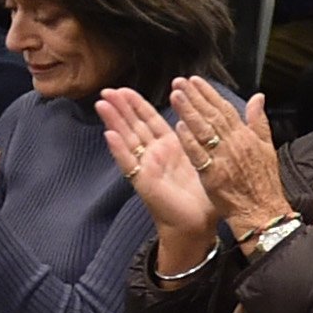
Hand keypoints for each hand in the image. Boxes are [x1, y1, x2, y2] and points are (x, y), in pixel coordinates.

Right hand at [95, 88, 215, 238]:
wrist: (198, 224)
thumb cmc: (203, 195)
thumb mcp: (204, 158)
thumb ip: (203, 136)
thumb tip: (211, 113)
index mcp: (170, 147)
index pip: (150, 120)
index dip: (137, 104)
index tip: (125, 88)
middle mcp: (155, 155)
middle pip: (134, 125)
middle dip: (120, 107)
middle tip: (106, 89)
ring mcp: (146, 168)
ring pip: (127, 139)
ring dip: (114, 121)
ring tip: (102, 104)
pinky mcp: (143, 182)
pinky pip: (129, 164)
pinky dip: (119, 150)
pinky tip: (109, 135)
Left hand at [168, 82, 290, 236]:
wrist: (263, 210)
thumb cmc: (264, 182)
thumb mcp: (267, 147)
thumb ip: (259, 121)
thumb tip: (258, 97)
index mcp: (246, 135)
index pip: (225, 109)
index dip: (209, 94)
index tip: (195, 81)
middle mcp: (235, 143)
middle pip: (211, 115)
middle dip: (195, 97)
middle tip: (179, 82)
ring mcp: (223, 158)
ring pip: (203, 130)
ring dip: (189, 112)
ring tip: (175, 96)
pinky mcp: (213, 174)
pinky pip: (199, 154)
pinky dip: (189, 140)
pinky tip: (178, 127)